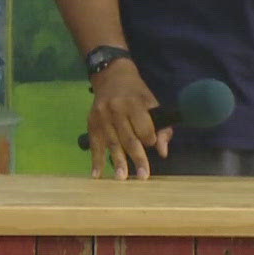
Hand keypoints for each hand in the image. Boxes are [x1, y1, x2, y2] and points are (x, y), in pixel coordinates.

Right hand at [86, 59, 170, 179]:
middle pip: (128, 138)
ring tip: (122, 178)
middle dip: (137, 158)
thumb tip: (162, 152)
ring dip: (117, 162)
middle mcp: (116, 110)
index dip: (150, 140)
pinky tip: (97, 175)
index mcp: (134, 103)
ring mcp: (102, 117)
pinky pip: (95, 145)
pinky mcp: (91, 123)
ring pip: (112, 143)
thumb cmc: (136, 92)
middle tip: (143, 176)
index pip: (144, 128)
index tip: (153, 147)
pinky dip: (96, 160)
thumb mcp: (152, 103)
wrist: (112, 75)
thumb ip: (161, 127)